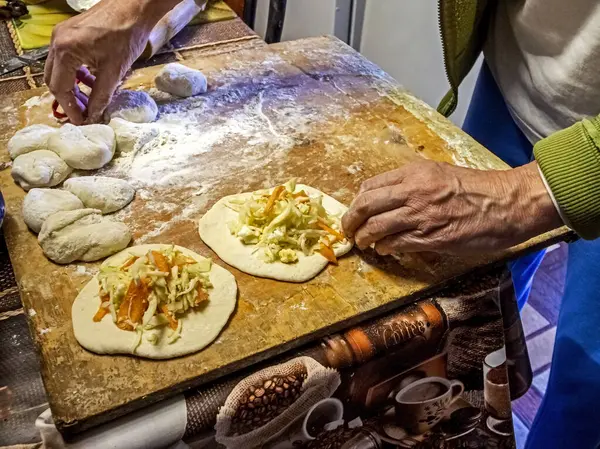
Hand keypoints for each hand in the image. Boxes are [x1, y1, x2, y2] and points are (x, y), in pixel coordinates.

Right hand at [44, 0, 179, 123]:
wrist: (134, 7)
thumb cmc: (126, 35)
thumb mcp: (114, 71)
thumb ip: (101, 96)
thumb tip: (94, 116)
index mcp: (65, 51)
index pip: (60, 88)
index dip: (71, 108)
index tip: (82, 122)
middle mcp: (58, 42)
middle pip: (54, 79)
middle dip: (68, 99)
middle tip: (84, 114)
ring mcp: (62, 35)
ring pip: (60, 70)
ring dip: (73, 87)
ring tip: (90, 101)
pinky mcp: (71, 33)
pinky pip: (67, 59)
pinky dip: (77, 73)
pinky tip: (92, 81)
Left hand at [342, 160, 562, 255]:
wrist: (507, 202)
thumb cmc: (477, 188)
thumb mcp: (440, 174)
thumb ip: (413, 184)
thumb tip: (389, 200)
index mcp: (414, 173)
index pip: (370, 186)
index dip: (358, 202)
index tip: (356, 212)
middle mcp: (413, 191)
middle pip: (365, 206)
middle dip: (351, 221)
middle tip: (349, 230)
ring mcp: (421, 215)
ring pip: (376, 227)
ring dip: (364, 238)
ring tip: (363, 243)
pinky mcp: (431, 237)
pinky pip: (396, 243)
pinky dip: (384, 248)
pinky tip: (384, 250)